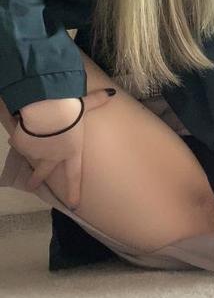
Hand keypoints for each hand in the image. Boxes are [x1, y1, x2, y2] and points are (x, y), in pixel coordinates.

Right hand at [7, 89, 114, 208]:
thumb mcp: (85, 105)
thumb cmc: (69, 109)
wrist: (46, 109)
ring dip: (28, 150)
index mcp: (72, 151)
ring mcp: (37, 153)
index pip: (74, 175)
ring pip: (31, 154)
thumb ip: (96, 101)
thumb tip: (111, 93)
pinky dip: (18, 136)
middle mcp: (54, 156)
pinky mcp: (23, 146)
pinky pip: (19, 141)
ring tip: (26, 144)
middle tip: (32, 185)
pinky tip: (20, 129)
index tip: (73, 204)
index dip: (74, 191)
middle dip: (37, 179)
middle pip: (44, 172)